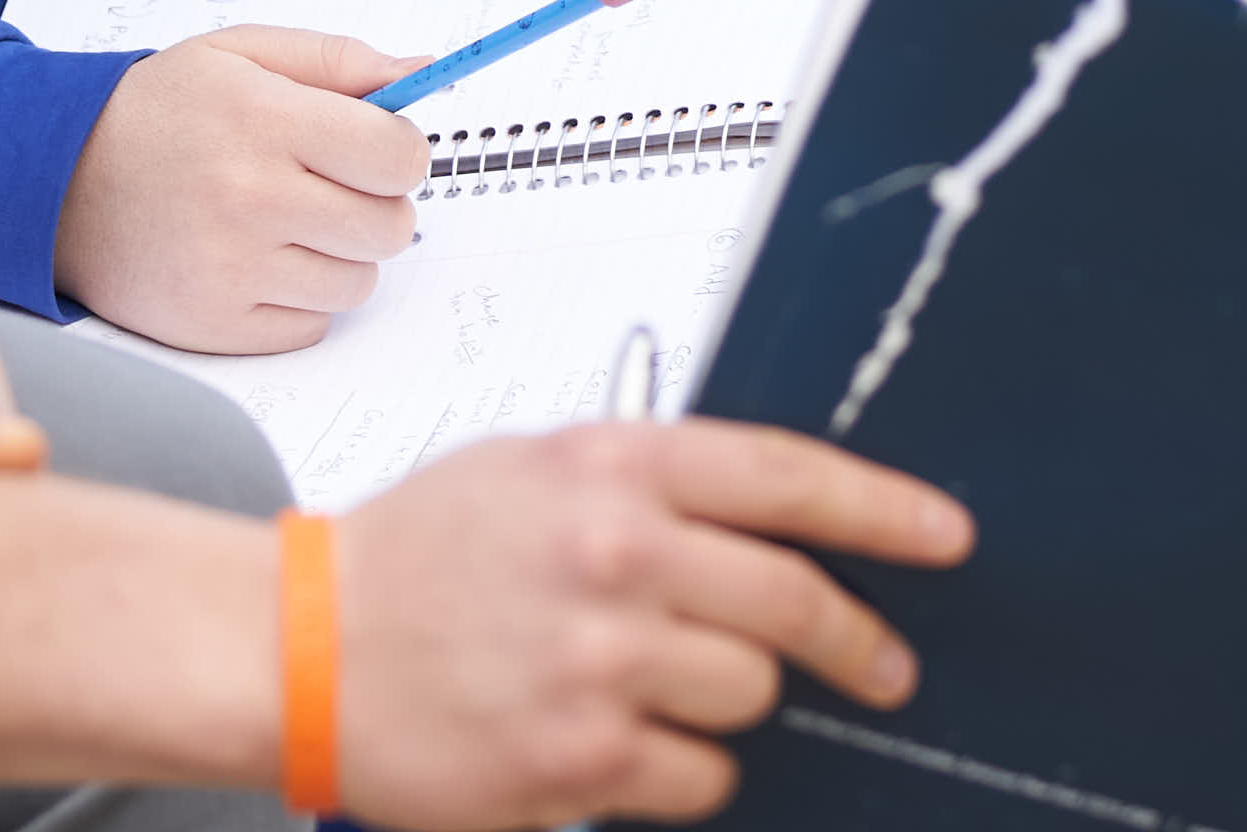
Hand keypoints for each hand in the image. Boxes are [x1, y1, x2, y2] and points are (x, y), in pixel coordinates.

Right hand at [56, 27, 426, 352]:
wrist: (54, 182)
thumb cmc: (156, 113)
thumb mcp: (240, 54)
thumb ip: (337, 61)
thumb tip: (423, 73)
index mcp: (263, 120)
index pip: (398, 155)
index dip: (400, 151)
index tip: (376, 148)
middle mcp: (250, 199)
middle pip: (390, 227)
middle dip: (375, 204)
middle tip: (328, 185)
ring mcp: (232, 271)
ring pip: (357, 283)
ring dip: (337, 254)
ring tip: (284, 222)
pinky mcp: (216, 326)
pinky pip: (312, 326)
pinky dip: (297, 298)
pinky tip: (255, 260)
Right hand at [325, 417, 972, 828]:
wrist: (299, 648)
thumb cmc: (416, 555)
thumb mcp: (534, 469)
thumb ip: (650, 484)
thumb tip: (774, 521)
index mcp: (610, 465)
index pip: (788, 476)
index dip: (884, 511)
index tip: (946, 537)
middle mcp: (615, 555)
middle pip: (793, 602)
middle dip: (858, 642)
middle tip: (884, 666)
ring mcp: (600, 663)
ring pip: (750, 696)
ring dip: (726, 703)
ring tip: (653, 690)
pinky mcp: (579, 761)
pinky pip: (699, 780)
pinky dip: (678, 773)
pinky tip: (617, 745)